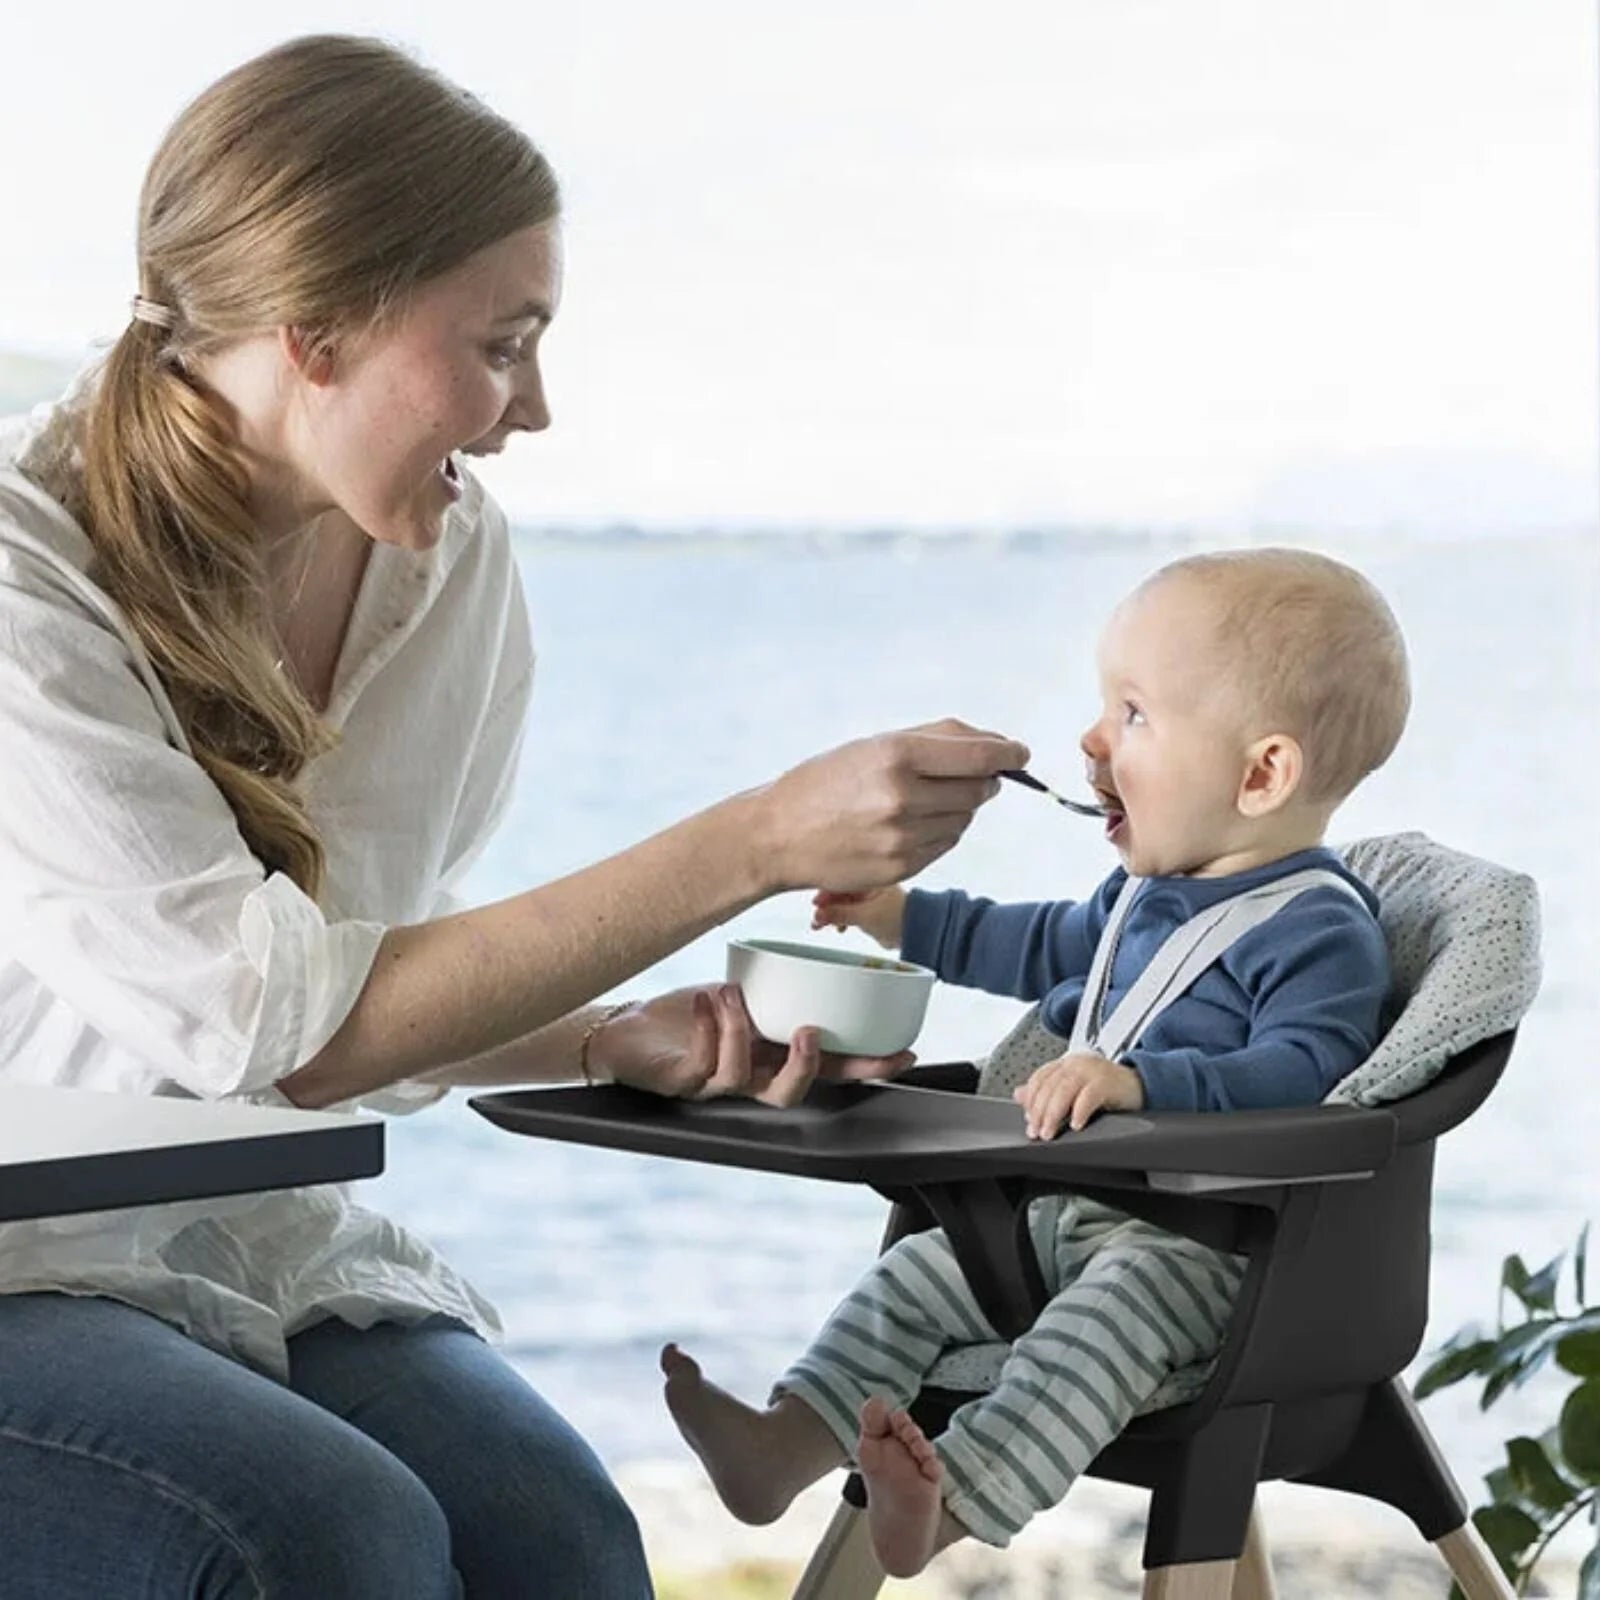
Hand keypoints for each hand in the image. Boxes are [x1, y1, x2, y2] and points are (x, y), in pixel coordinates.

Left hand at [589, 983, 912, 1107]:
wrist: (627, 1028)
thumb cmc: (689, 1012)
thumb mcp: (743, 991)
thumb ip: (777, 984)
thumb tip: (820, 947)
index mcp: (772, 1057)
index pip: (828, 1070)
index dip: (867, 1068)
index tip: (903, 1053)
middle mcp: (748, 1078)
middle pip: (790, 1095)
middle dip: (807, 1068)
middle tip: (809, 1032)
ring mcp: (712, 1086)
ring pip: (743, 1081)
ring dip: (740, 1032)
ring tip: (732, 993)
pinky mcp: (678, 1083)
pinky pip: (701, 1068)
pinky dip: (709, 1031)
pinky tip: (705, 1002)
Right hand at [752, 718, 1028, 894]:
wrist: (777, 835)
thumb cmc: (825, 783)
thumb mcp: (873, 744)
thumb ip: (936, 739)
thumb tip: (995, 744)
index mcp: (896, 755)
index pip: (978, 755)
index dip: (1008, 753)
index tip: (1019, 753)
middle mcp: (902, 797)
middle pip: (979, 789)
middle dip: (983, 780)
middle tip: (967, 775)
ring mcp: (903, 837)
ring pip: (964, 819)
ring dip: (958, 807)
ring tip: (921, 800)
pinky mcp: (901, 867)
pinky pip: (945, 844)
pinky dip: (939, 831)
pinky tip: (909, 824)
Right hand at [811, 886, 907, 948]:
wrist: (916, 933)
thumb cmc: (900, 918)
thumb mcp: (865, 915)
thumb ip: (839, 914)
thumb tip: (818, 915)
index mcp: (869, 876)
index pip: (840, 877)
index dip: (825, 889)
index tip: (815, 902)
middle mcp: (866, 884)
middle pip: (837, 890)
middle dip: (825, 904)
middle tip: (816, 916)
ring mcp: (866, 897)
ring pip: (840, 902)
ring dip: (830, 913)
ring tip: (822, 924)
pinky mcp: (866, 910)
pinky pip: (846, 910)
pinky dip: (839, 918)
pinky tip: (838, 926)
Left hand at [1013, 1051, 1144, 1137]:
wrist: (1140, 1086)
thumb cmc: (1108, 1089)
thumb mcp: (1074, 1089)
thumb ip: (1047, 1090)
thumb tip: (1019, 1095)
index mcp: (1066, 1064)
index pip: (1039, 1078)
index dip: (1031, 1100)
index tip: (1028, 1119)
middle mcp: (1076, 1064)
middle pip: (1049, 1086)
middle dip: (1039, 1112)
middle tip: (1036, 1132)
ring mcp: (1092, 1070)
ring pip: (1064, 1090)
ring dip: (1053, 1114)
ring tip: (1050, 1133)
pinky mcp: (1107, 1082)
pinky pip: (1089, 1096)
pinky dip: (1079, 1111)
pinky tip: (1075, 1124)